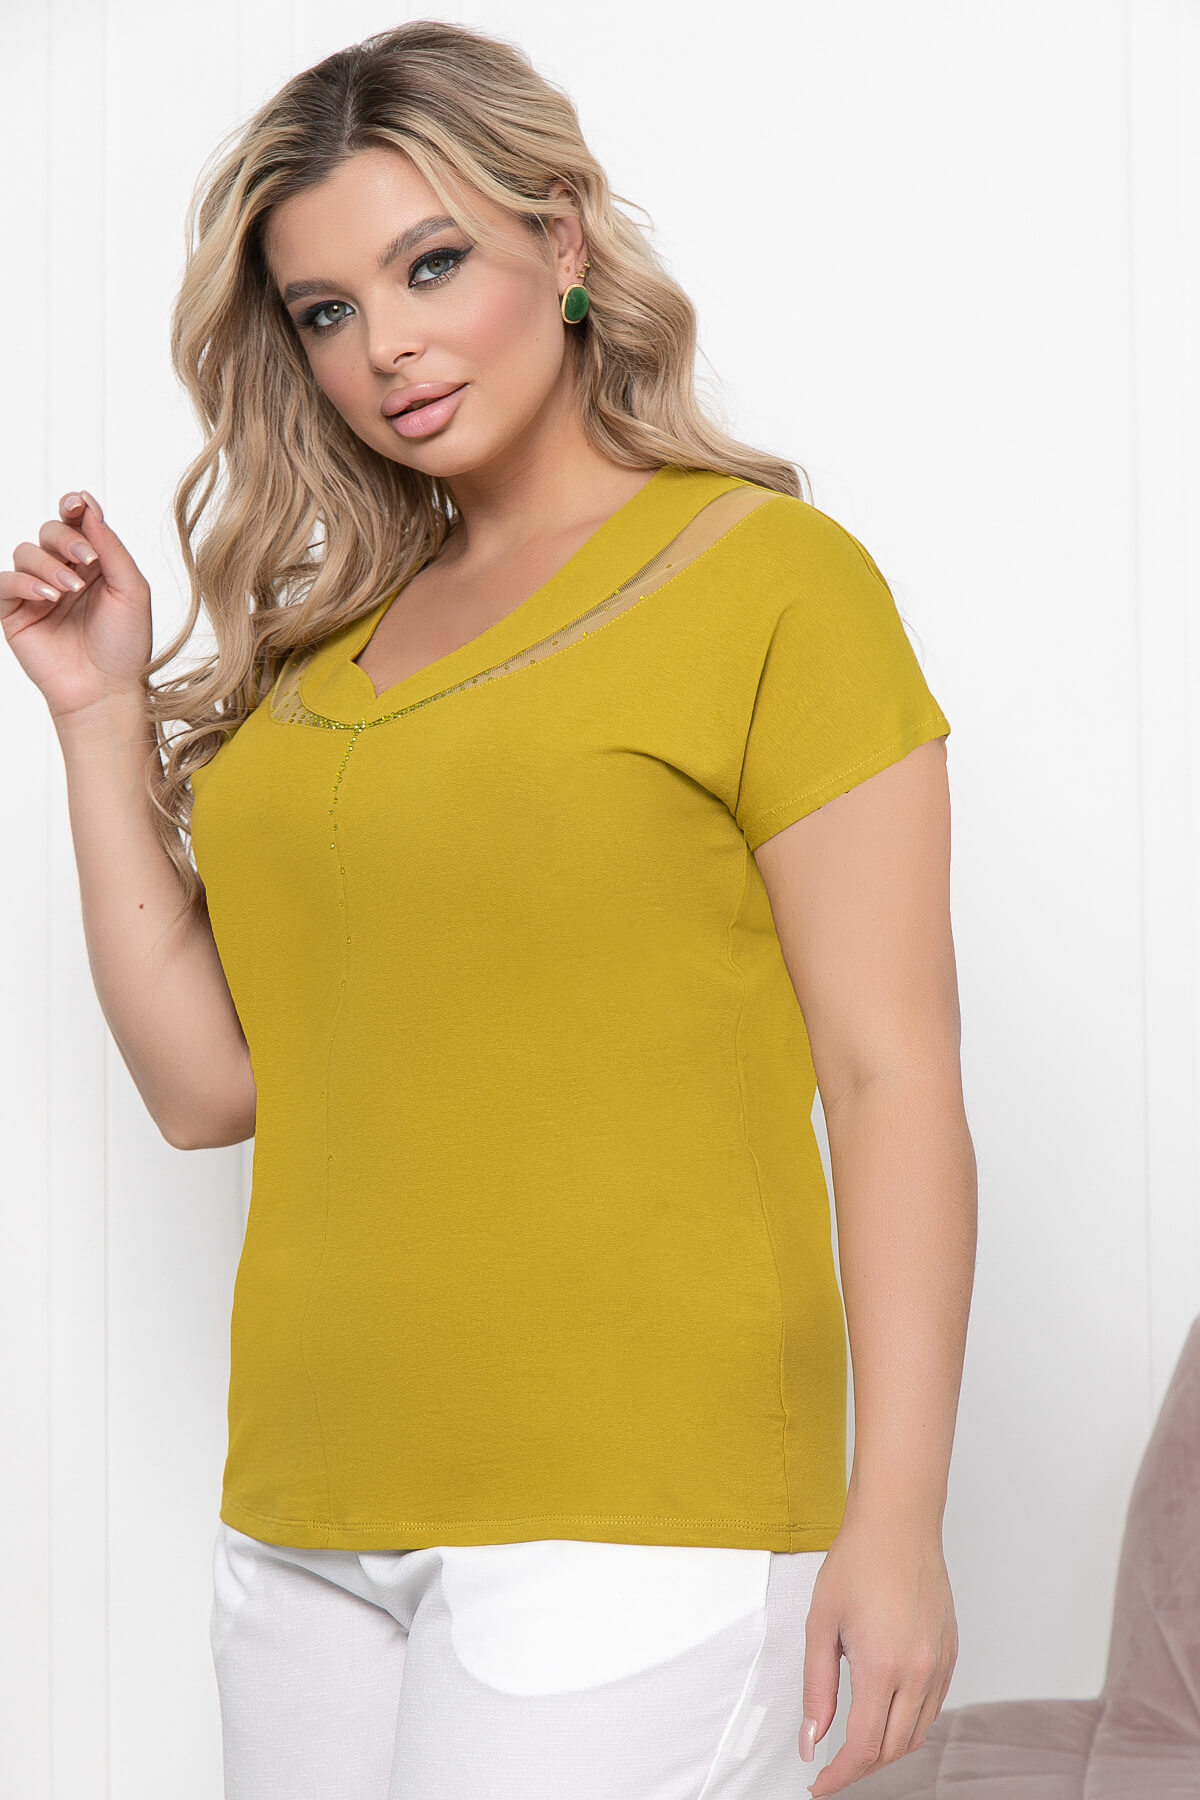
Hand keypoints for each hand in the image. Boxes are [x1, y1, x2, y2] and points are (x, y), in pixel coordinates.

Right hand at [0, 489, 153, 726]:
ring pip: (25, 552)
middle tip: (87, 560)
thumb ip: (111, 547)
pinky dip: (24, 583)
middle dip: (66, 538)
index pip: (77, 524)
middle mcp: (65, 573)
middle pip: (49, 531)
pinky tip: (48, 597)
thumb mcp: (131, 591)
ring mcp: (37, 592)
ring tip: (70, 590)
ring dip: (48, 564)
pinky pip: (4, 582)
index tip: (78, 503)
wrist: (107, 690)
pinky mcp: (15, 613)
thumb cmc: (125, 646)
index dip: (74, 507)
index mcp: (95, 565)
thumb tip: (89, 506)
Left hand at [799, 1512, 958, 1795]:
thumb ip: (816, 1688)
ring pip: (917, 1734)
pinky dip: (909, 1726)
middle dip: (861, 1769)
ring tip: (856, 1750)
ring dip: (887, 1752)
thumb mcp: (820, 1624)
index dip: (840, 1776)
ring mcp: (940, 1665)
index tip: (820, 1785)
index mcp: (882, 1667)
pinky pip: (933, 1709)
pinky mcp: (950, 1654)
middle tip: (832, 1771)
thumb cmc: (858, 1562)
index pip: (864, 1748)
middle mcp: (919, 1673)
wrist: (898, 1523)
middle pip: (893, 1750)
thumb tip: (812, 1740)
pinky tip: (886, 1718)